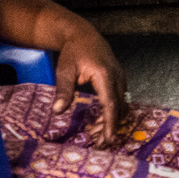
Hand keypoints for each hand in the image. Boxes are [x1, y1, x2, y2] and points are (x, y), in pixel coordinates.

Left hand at [52, 25, 129, 147]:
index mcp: (104, 74)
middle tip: (99, 144)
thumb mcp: (64, 70)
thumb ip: (64, 90)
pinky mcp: (119, 79)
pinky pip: (119, 99)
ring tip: (96, 135)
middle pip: (119, 108)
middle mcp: (117, 76)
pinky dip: (111, 112)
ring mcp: (120, 77)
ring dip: (111, 121)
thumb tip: (57, 111)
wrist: (82, 34)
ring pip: (121, 105)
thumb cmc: (73, 51)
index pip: (110, 104)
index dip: (110, 123)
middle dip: (111, 127)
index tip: (108, 139)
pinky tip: (99, 121)